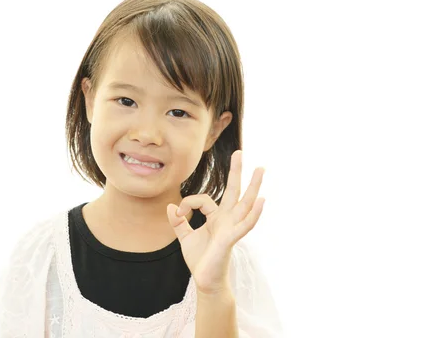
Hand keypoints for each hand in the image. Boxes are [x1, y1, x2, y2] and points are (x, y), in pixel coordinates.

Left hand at [166, 150, 264, 294]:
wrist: (205, 280)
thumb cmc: (200, 259)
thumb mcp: (185, 237)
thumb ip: (178, 221)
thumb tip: (170, 206)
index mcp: (216, 217)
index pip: (203, 199)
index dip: (187, 203)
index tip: (177, 213)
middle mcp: (227, 219)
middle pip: (233, 191)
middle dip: (236, 172)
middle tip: (239, 152)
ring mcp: (231, 228)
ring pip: (245, 203)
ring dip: (253, 186)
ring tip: (260, 169)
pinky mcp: (231, 239)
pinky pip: (245, 224)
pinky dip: (254, 213)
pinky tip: (261, 201)